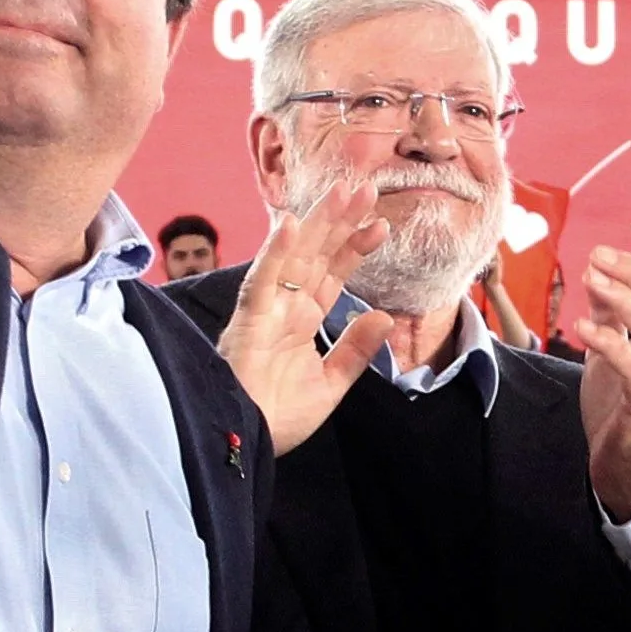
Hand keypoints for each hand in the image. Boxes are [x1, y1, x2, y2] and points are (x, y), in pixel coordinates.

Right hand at [218, 180, 396, 453]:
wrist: (245, 442)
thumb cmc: (276, 417)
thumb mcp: (329, 385)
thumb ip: (354, 350)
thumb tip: (385, 315)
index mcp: (303, 321)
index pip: (333, 274)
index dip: (356, 247)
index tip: (382, 225)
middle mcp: (285, 307)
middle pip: (318, 255)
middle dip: (341, 222)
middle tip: (366, 188)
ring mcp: (266, 310)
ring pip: (294, 257)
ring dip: (317, 223)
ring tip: (342, 192)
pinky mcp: (248, 320)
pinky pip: (262, 280)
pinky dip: (275, 252)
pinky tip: (290, 224)